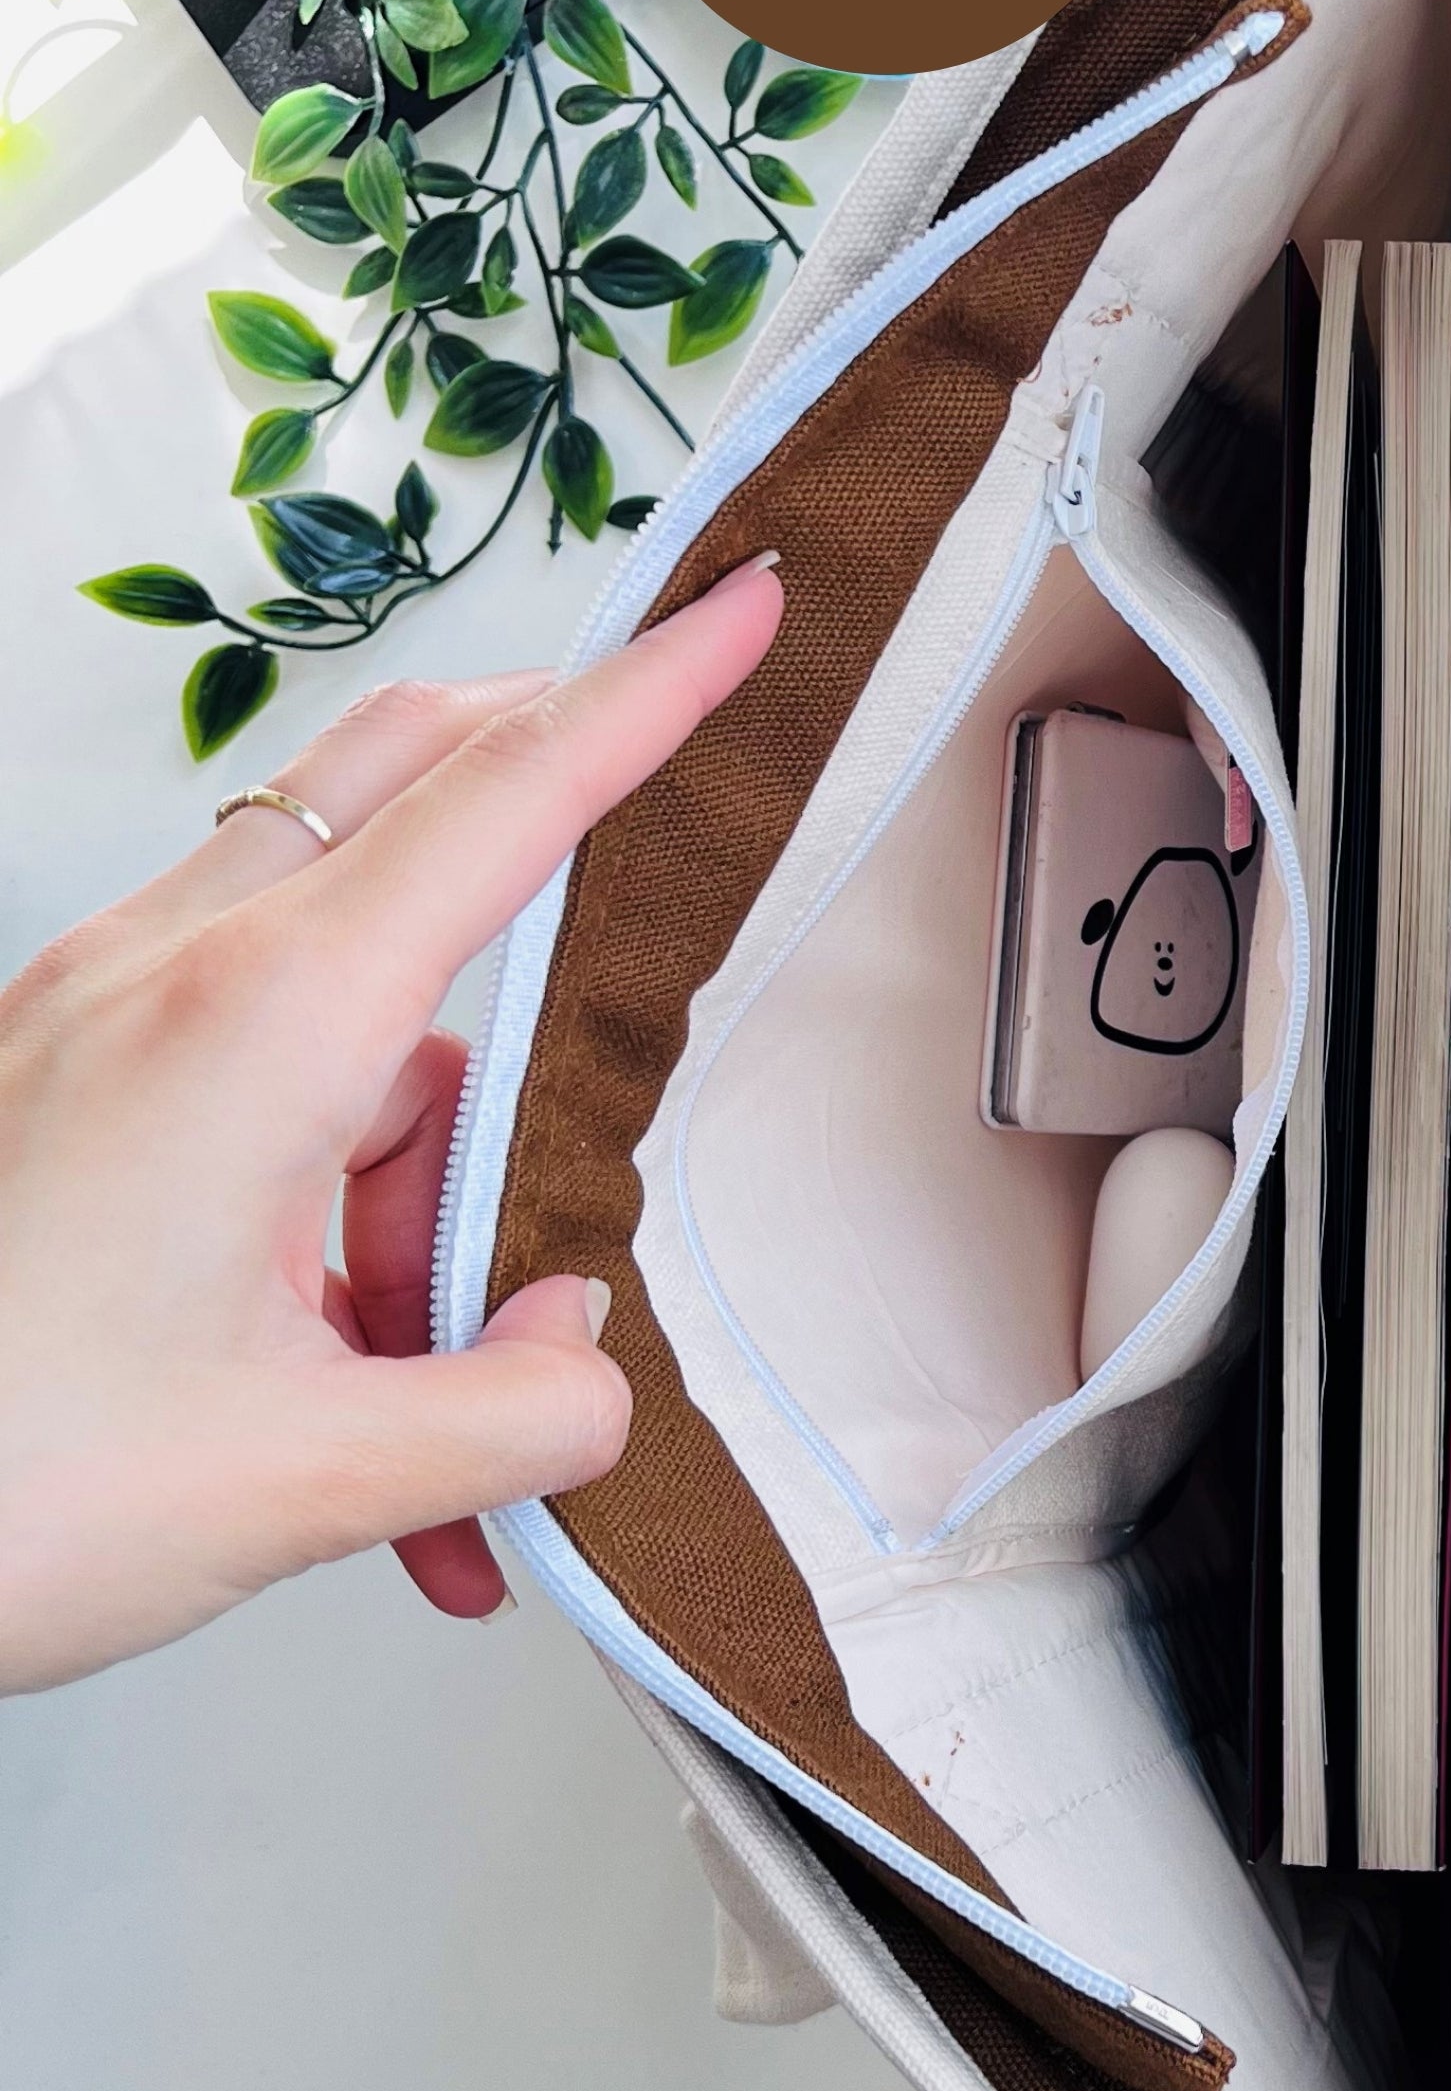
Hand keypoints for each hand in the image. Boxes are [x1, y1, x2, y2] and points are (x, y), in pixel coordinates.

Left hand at [0, 555, 781, 1691]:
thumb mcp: (302, 1483)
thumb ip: (513, 1414)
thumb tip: (583, 1360)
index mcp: (254, 1023)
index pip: (502, 804)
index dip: (645, 696)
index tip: (743, 607)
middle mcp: (167, 981)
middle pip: (403, 790)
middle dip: (544, 777)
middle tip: (660, 801)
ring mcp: (99, 1023)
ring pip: (345, 996)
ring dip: (429, 1166)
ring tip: (425, 1388)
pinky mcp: (62, 1086)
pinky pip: (256, 1076)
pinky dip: (339, 1206)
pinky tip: (345, 1374)